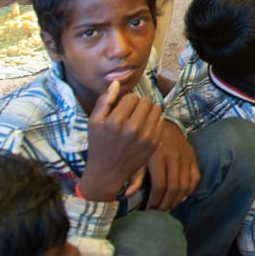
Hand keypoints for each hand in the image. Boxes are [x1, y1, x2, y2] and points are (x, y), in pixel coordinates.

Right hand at [79, 80, 163, 201]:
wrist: (107, 172)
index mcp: (115, 122)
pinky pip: (161, 121)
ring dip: (148, 110)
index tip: (122, 109)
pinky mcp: (153, 144)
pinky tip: (144, 127)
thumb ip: (104, 101)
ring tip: (139, 118)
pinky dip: (153, 120)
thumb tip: (116, 83)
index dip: (127, 101)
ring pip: (156, 109)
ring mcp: (144, 137)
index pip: (132, 97)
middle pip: (146, 101)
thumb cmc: (98, 144)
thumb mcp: (94, 122)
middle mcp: (131, 129)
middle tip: (131, 113)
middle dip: (139, 104)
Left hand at [144, 120, 200, 210]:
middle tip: (158, 213)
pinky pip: (195, 178)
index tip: (148, 210)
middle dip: (166, 204)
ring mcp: (185, 157)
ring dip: (177, 200)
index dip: (155, 201)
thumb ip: (135, 175)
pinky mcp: (192, 156)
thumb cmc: (144, 141)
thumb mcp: (137, 155)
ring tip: (168, 207)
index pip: (160, 186)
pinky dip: (189, 190)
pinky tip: (181, 197)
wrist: (162, 122)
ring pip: (185, 185)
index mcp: (158, 156)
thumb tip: (128, 195)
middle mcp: (174, 157)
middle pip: (174, 188)